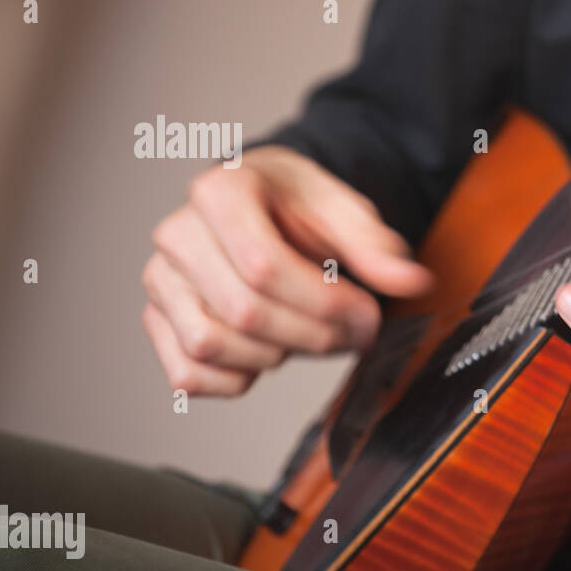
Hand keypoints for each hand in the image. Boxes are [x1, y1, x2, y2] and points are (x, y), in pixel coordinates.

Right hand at [142, 146, 432, 396]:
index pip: (264, 266)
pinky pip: (188, 374)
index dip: (325, 302)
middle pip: (244, 310)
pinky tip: (271, 351)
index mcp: (219, 191)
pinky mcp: (158, 321)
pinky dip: (235, 379)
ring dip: (277, 355)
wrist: (263, 205)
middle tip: (357, 333)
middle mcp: (178, 235)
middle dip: (314, 335)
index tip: (367, 311)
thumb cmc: (298, 205)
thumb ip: (375, 245)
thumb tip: (412, 281)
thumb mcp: (342, 208)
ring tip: (311, 333)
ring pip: (213, 345)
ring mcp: (162, 281)